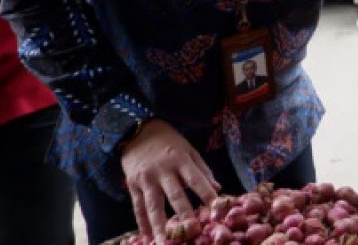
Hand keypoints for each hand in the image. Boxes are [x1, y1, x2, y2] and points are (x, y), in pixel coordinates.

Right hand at [119, 119, 219, 242]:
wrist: (137, 131)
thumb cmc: (169, 142)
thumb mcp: (188, 150)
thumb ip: (202, 170)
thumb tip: (217, 189)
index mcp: (181, 160)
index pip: (197, 179)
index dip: (207, 194)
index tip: (217, 209)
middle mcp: (164, 170)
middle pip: (175, 195)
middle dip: (184, 214)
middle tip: (192, 230)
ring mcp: (147, 179)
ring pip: (154, 205)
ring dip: (160, 225)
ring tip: (164, 242)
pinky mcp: (132, 185)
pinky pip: (138, 206)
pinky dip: (142, 222)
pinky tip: (147, 236)